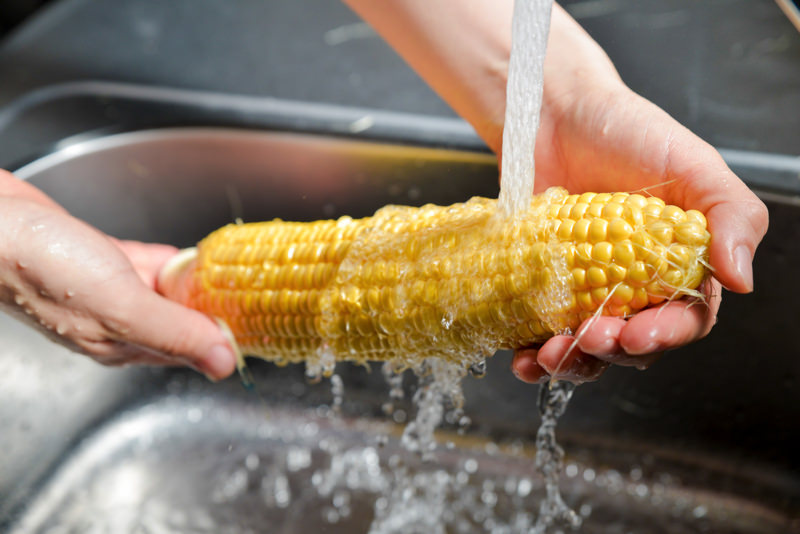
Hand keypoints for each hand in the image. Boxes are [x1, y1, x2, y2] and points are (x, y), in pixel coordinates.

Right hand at [0, 172, 236, 379]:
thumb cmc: (42, 266)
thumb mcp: (121, 306)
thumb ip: (175, 332)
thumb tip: (225, 363)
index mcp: (123, 344)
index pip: (190, 349)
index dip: (225, 336)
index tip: (261, 320)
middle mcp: (117, 323)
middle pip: (183, 321)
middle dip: (215, 309)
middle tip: (255, 291)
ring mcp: (109, 292)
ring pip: (168, 293)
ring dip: (196, 284)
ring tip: (232, 274)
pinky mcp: (101, 261)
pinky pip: (148, 267)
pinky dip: (172, 263)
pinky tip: (190, 257)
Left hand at [345, 1, 767, 381]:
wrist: (555, 116)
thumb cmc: (629, 133)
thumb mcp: (694, 165)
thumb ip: (731, 216)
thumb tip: (742, 280)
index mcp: (678, 266)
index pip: (684, 320)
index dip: (664, 336)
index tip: (637, 335)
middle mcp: (634, 286)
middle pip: (631, 344)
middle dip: (611, 352)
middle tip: (589, 339)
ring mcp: (584, 290)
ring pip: (585, 348)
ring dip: (570, 364)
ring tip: (547, 356)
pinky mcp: (543, 287)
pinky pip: (539, 332)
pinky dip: (530, 353)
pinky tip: (520, 358)